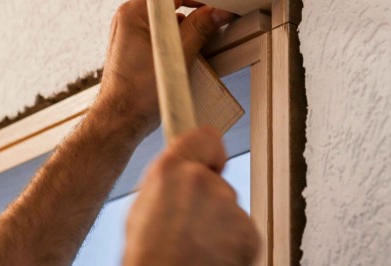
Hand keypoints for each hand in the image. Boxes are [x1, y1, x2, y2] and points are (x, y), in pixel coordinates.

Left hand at [91, 0, 232, 142]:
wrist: (120, 119)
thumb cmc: (138, 93)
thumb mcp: (177, 56)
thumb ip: (199, 28)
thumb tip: (218, 11)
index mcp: (133, 13)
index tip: (214, 4)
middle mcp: (129, 18)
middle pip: (170, 3)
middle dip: (193, 14)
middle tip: (211, 25)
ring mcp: (131, 33)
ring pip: (167, 20)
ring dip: (186, 31)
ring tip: (197, 46)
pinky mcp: (136, 47)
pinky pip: (162, 35)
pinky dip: (176, 42)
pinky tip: (185, 57)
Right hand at [124, 127, 258, 265]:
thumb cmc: (148, 258)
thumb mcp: (141, 210)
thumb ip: (167, 184)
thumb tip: (180, 175)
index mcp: (170, 172)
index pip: (206, 137)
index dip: (209, 153)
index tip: (210, 165)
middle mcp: (203, 182)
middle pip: (216, 184)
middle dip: (208, 202)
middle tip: (188, 229)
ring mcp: (229, 208)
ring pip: (229, 210)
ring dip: (219, 226)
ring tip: (196, 248)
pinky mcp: (249, 233)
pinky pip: (242, 233)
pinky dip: (232, 246)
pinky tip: (212, 258)